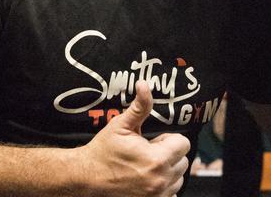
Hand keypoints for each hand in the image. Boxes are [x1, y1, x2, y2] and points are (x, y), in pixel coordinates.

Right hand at [78, 81, 189, 196]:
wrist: (86, 177)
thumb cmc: (103, 151)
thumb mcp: (121, 125)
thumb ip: (139, 107)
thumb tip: (144, 85)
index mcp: (156, 159)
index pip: (183, 144)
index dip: (169, 139)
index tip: (154, 141)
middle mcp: (160, 180)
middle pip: (183, 161)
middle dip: (169, 154)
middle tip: (148, 152)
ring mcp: (156, 195)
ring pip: (178, 179)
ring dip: (167, 171)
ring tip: (146, 166)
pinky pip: (171, 194)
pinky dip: (163, 187)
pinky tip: (147, 179)